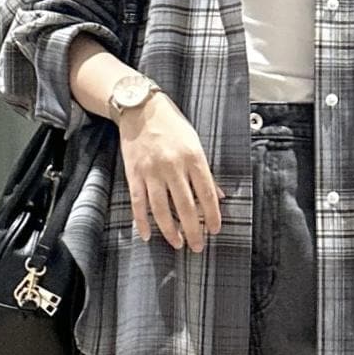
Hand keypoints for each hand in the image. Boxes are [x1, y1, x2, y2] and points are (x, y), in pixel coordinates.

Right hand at [118, 91, 225, 251]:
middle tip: (198, 247)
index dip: (212, 216)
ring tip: (178, 243)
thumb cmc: (172, 125)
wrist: (140, 107)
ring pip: (161, 209)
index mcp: (193, 157)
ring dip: (170, 231)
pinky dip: (142, 221)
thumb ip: (205, 172)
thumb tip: (219, 197)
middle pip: (185, 206)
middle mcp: (173, 166)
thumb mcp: (195, 143)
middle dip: (193, 230)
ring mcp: (152, 171)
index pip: (206, 194)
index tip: (215, 230)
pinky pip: (138, 203)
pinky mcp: (134, 173)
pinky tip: (147, 235)